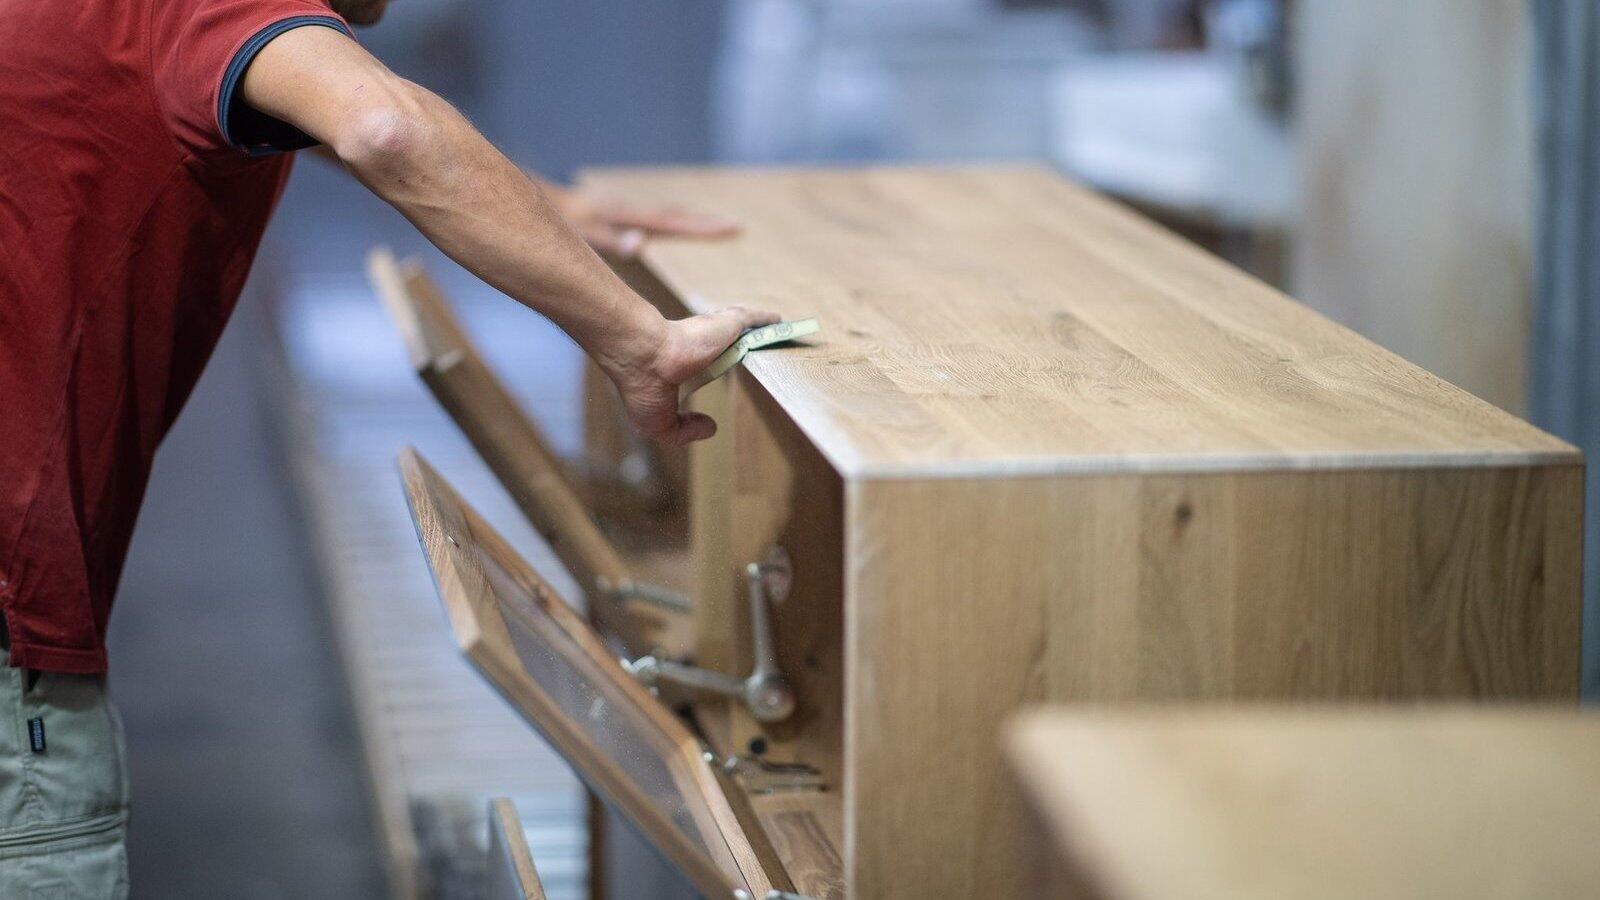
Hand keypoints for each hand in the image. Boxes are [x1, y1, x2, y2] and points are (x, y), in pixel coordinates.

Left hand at [541, 181, 740, 258]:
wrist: (542, 201)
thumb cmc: (561, 221)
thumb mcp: (584, 233)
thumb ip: (610, 240)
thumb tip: (641, 245)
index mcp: (630, 216)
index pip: (675, 223)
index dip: (704, 227)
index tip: (733, 228)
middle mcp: (631, 211)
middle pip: (676, 215)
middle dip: (706, 222)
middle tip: (736, 227)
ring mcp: (624, 211)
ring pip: (665, 215)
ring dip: (690, 220)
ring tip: (714, 226)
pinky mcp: (616, 214)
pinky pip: (652, 218)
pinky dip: (670, 221)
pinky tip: (671, 228)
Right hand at [600, 306, 779, 444]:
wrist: (647, 356)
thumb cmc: (645, 387)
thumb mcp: (658, 425)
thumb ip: (682, 431)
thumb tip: (712, 427)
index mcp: (677, 366)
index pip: (696, 365)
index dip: (705, 368)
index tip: (713, 371)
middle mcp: (694, 346)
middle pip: (721, 345)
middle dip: (733, 346)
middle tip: (751, 354)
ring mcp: (711, 333)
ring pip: (739, 331)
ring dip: (754, 332)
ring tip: (772, 338)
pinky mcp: (727, 324)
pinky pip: (752, 320)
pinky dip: (765, 320)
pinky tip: (779, 322)